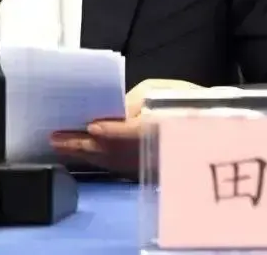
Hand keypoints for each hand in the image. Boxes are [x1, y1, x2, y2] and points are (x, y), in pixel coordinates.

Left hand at [50, 78, 204, 178]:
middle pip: (107, 151)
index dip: (100, 133)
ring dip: (85, 156)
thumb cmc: (184, 103)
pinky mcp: (147, 172)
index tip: (80, 130)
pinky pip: (117, 167)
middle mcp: (146, 153)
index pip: (119, 134)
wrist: (212, 128)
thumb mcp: (160, 93)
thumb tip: (113, 112)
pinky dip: (99, 161)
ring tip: (61, 148)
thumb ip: (133, 103)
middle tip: (54, 140)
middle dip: (80, 146)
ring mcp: (146, 165)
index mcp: (151, 131)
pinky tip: (86, 156)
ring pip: (109, 162)